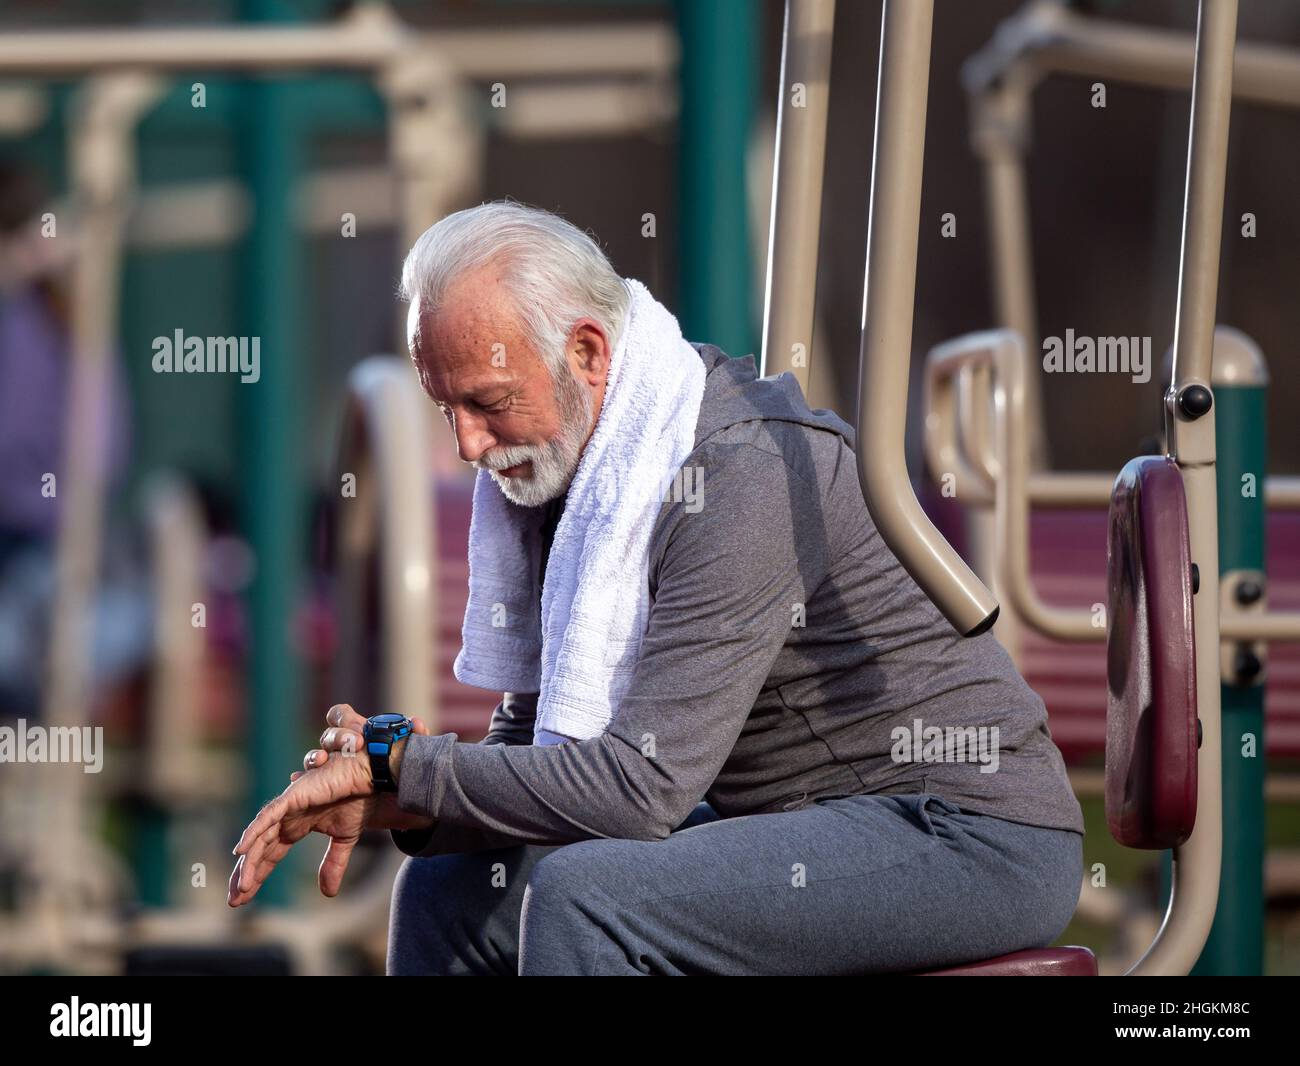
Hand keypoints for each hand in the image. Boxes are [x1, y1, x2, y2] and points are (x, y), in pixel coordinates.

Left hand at [228, 746, 374, 907]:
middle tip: (234, 902)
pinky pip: (267, 817)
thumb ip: (333, 864)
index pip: (268, 856)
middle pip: (257, 851)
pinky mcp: (292, 797)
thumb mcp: (344, 841)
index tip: (244, 899)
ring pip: (259, 839)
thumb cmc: (357, 801)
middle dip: (244, 875)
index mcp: (294, 828)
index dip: (256, 876)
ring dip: (248, 863)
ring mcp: (286, 808)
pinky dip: (253, 832)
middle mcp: (285, 819)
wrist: (368, 779)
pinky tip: (240, 851)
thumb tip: (328, 893)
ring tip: (241, 888)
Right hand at [292, 702, 430, 778]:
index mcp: (355, 736)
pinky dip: (300, 780)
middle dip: (338, 738)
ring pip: (314, 757)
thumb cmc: (395, 778)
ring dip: (315, 757)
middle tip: (355, 744)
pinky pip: (303, 782)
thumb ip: (414, 739)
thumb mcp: (406, 762)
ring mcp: (326, 770)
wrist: (390, 807)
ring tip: (322, 761)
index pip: (340, 716)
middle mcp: (337, 750)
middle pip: (329, 736)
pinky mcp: (319, 790)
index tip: (358, 730)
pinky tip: (299, 781)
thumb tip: (417, 723)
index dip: (343, 718)